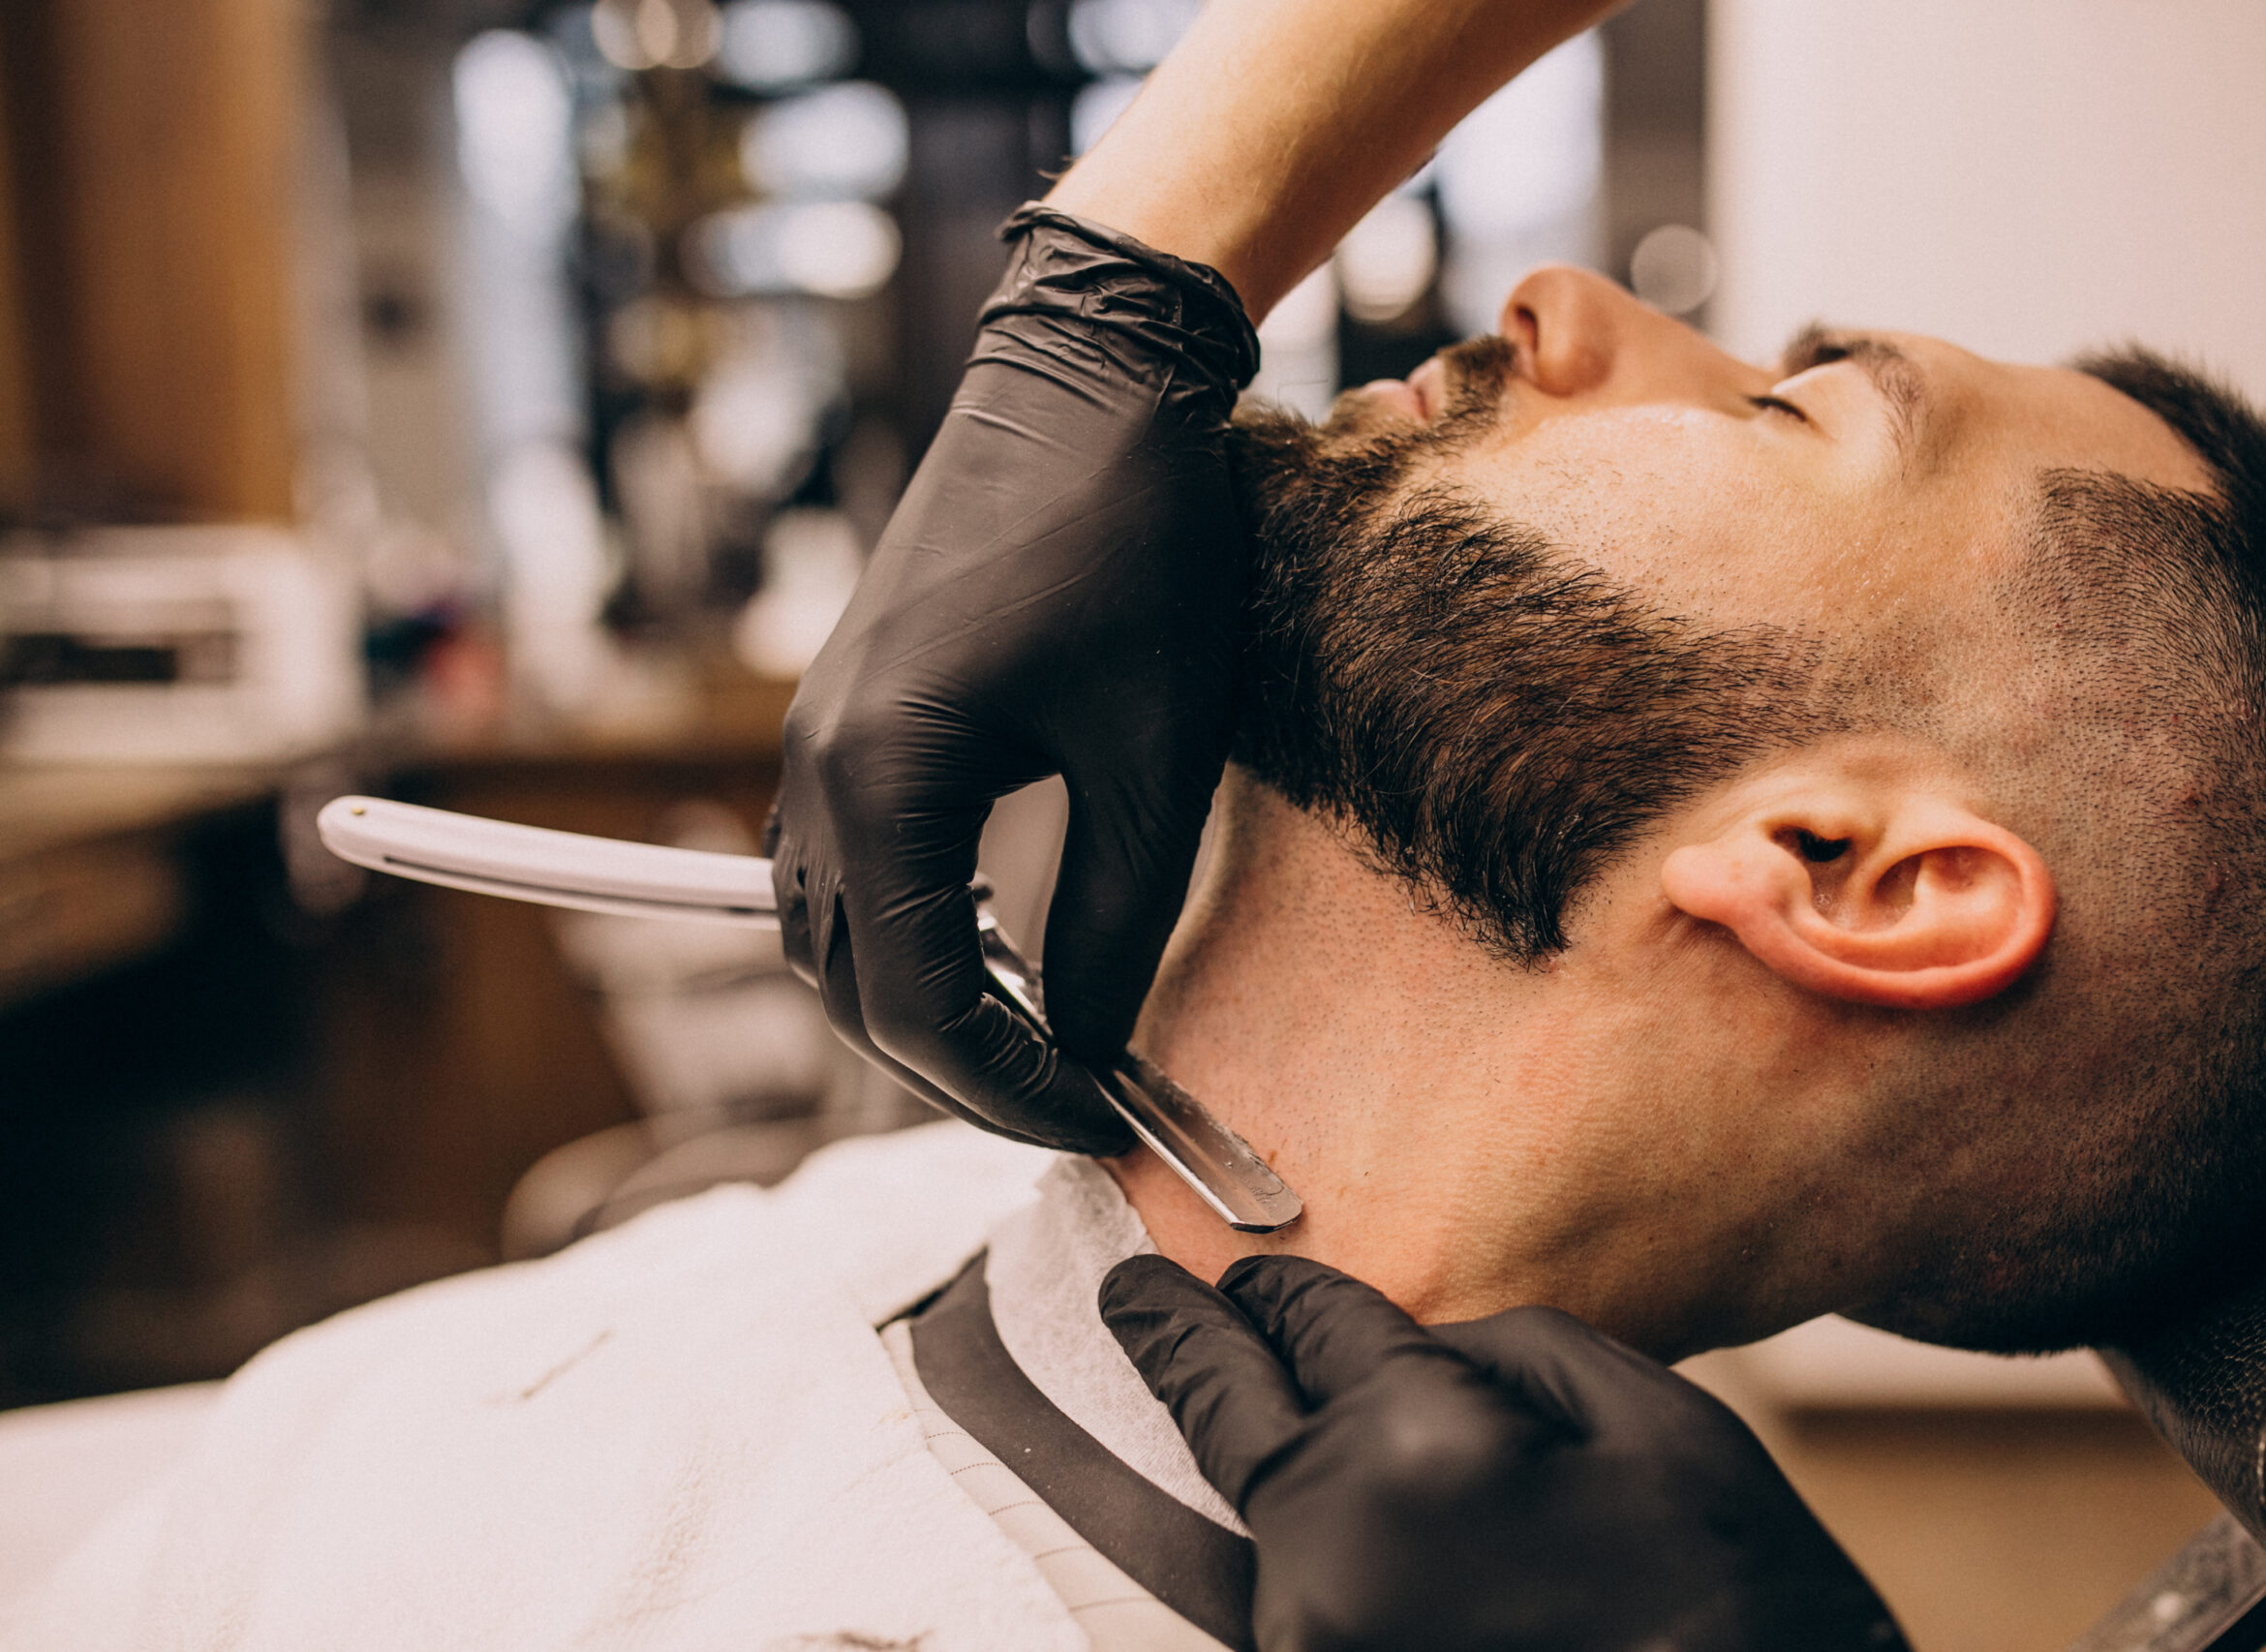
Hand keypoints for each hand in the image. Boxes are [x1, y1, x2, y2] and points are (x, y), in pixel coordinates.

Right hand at [770, 205, 1257, 1153]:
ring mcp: (819, 739)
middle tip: (1079, 1099)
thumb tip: (1096, 1044)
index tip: (1104, 1122)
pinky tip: (999, 943)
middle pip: (851, 991)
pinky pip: (842, 869)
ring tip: (1046, 1040)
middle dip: (961, 1069)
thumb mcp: (1154, 754)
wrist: (1091, 379)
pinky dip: (907, 933)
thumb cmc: (1132, 544)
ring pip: (834, 938)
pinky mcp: (849, 714)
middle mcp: (816, 771)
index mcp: (879, 782)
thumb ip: (1115, 919)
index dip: (1008, 1092)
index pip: (915, 1008)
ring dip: (925, 1007)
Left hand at [1101, 1254, 1908, 1651]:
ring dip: (1271, 1462)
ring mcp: (1310, 1640)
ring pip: (1258, 1508)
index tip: (1239, 1274)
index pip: (1303, 1323)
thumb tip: (1407, 1347)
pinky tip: (1348, 1522)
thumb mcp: (1639, 1410)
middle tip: (1136, 1297)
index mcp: (1411, 1445)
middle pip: (1224, 1413)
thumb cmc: (1720, 1589)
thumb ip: (1494, 1348)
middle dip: (1179, 1341)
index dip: (1275, 1286)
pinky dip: (1306, 1543)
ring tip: (1251, 1403)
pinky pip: (1290, 1591)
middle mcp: (1329, 1548)